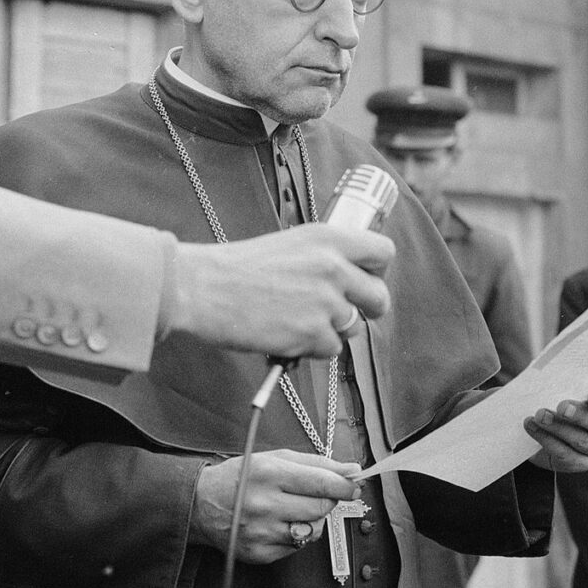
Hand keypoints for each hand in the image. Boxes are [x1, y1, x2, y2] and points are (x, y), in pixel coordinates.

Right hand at [163, 224, 393, 358]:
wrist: (203, 287)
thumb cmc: (238, 266)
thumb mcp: (290, 243)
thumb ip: (324, 255)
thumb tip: (347, 274)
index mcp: (328, 238)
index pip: (384, 251)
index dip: (377, 269)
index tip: (365, 277)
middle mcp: (333, 267)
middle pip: (379, 297)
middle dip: (366, 308)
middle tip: (345, 310)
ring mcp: (325, 303)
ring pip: (353, 327)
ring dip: (332, 329)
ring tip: (299, 320)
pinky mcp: (312, 334)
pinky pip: (330, 349)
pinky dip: (312, 348)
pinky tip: (288, 333)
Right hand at [189, 449, 361, 562]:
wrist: (201, 504)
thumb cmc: (242, 476)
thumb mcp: (274, 458)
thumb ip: (315, 463)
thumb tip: (351, 470)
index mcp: (269, 473)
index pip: (321, 482)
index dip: (345, 484)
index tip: (356, 483)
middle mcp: (265, 504)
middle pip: (321, 507)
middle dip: (328, 498)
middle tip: (319, 491)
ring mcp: (263, 532)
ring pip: (313, 530)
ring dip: (314, 518)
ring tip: (295, 507)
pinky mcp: (261, 554)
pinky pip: (297, 546)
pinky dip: (297, 533)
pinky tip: (281, 522)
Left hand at [524, 382, 587, 472]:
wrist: (542, 422)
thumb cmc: (555, 393)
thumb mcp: (558, 379)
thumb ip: (559, 373)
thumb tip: (546, 366)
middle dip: (581, 416)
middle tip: (561, 408)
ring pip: (585, 442)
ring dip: (559, 428)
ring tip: (539, 416)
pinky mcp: (582, 462)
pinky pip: (568, 456)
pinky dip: (548, 441)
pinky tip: (533, 428)